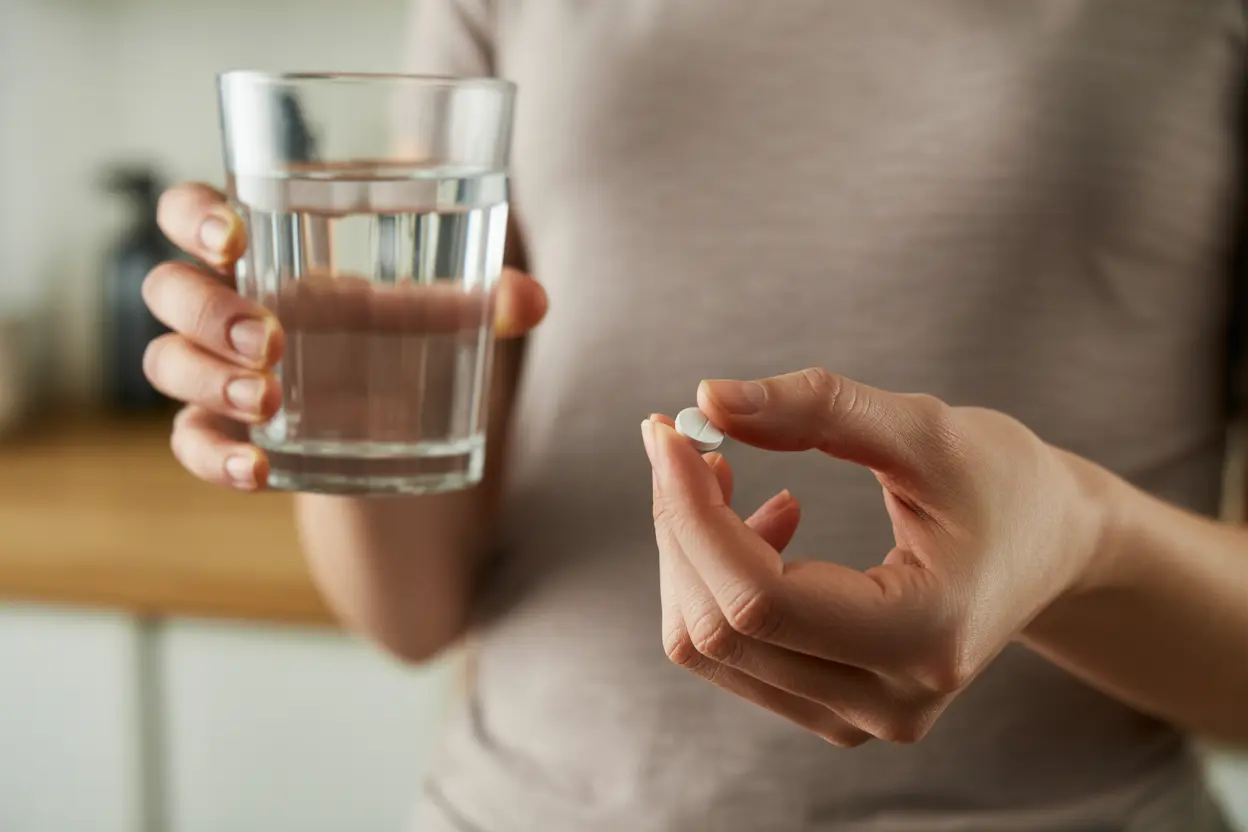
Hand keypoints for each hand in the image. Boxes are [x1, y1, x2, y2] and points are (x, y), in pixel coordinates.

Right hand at [142, 182, 546, 489]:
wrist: (393, 434)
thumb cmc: (399, 341)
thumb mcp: (437, 317)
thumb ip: (481, 302)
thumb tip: (534, 301)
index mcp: (267, 255)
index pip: (191, 213)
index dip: (193, 215)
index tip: (235, 236)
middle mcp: (227, 310)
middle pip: (167, 289)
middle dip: (205, 309)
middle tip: (269, 338)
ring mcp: (218, 376)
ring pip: (166, 364)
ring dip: (207, 379)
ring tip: (269, 399)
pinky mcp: (230, 437)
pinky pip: (190, 444)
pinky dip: (214, 457)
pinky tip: (257, 469)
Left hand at [641, 368, 1107, 745]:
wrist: (1052, 547)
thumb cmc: (1001, 480)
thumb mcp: (923, 427)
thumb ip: (817, 407)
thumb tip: (705, 399)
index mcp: (924, 636)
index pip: (757, 599)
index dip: (691, 512)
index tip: (668, 433)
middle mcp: (888, 701)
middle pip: (718, 627)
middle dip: (682, 523)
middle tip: (690, 441)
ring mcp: (859, 719)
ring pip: (709, 645)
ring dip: (692, 551)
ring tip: (729, 477)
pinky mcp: (834, 709)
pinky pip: (732, 653)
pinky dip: (717, 581)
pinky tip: (768, 526)